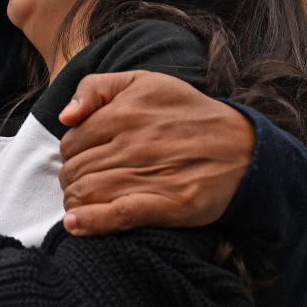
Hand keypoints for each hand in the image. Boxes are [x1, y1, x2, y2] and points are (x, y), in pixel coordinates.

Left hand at [57, 71, 253, 235]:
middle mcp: (133, 143)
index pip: (72, 141)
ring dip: (75, 203)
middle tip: (80, 184)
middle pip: (76, 170)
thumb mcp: (143, 81)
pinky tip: (76, 224)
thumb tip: (65, 117)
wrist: (242, 146)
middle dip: (70, 180)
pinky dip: (91, 222)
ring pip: (88, 193)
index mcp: (124, 112)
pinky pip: (117, 215)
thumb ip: (96, 88)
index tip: (82, 160)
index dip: (71, 155)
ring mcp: (149, 175)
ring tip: (80, 204)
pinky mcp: (167, 204)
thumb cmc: (187, 113)